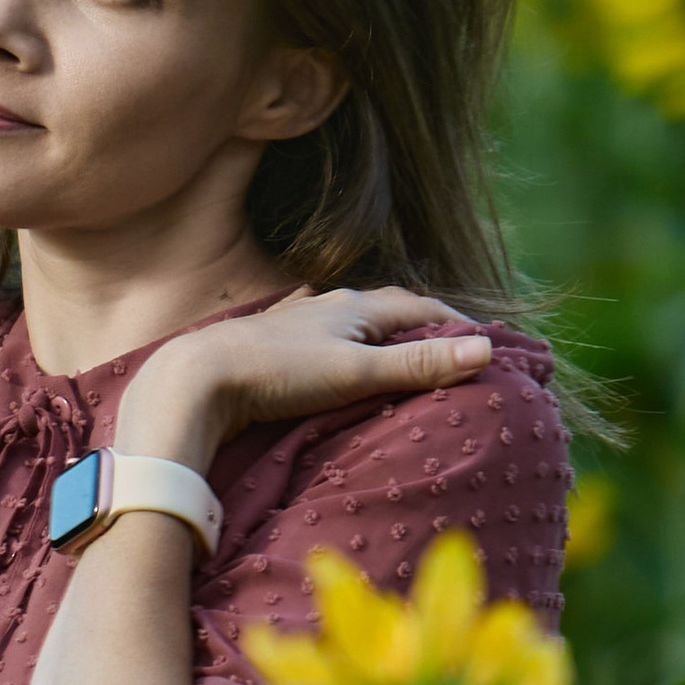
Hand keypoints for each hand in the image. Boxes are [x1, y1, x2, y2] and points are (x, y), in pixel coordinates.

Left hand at [113, 289, 493, 471]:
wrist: (196, 380)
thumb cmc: (277, 373)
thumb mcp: (356, 371)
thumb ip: (418, 366)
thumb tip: (486, 350)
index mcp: (353, 306)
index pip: (420, 306)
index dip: (456, 323)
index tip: (488, 343)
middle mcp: (325, 305)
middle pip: (387, 310)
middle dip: (421, 327)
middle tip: (452, 351)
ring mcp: (295, 323)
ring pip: (351, 323)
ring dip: (380, 336)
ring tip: (400, 357)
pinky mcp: (270, 346)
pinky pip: (322, 339)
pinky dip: (344, 347)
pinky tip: (335, 357)